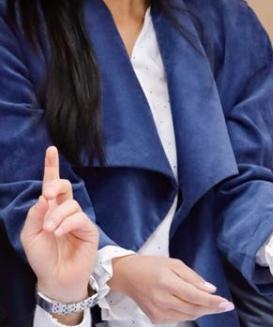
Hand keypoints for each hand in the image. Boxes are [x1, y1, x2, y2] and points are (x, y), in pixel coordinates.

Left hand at [20, 146, 97, 301]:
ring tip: (50, 231)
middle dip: (56, 185)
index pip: (51, 185)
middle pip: (65, 187)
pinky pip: (78, 218)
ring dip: (57, 216)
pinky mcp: (89, 229)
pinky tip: (59, 233)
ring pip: (70, 204)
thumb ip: (35, 215)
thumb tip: (44, 196)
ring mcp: (78, 220)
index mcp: (49, 210)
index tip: (51, 149)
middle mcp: (65, 211)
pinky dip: (66, 224)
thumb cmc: (41, 257)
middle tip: (48, 196)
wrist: (55, 277)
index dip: (51, 167)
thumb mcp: (29, 235)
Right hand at [108, 254, 233, 322]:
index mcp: (166, 283)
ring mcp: (157, 312)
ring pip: (187, 316)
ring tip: (212, 304)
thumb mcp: (174, 264)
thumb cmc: (152, 266)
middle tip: (224, 305)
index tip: (227, 304)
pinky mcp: (155, 318)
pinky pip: (178, 319)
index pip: (194, 296)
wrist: (126, 276)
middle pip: (193, 309)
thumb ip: (193, 278)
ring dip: (202, 311)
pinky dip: (189, 313)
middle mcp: (161, 300)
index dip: (212, 302)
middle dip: (211, 308)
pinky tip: (194, 306)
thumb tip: (211, 290)